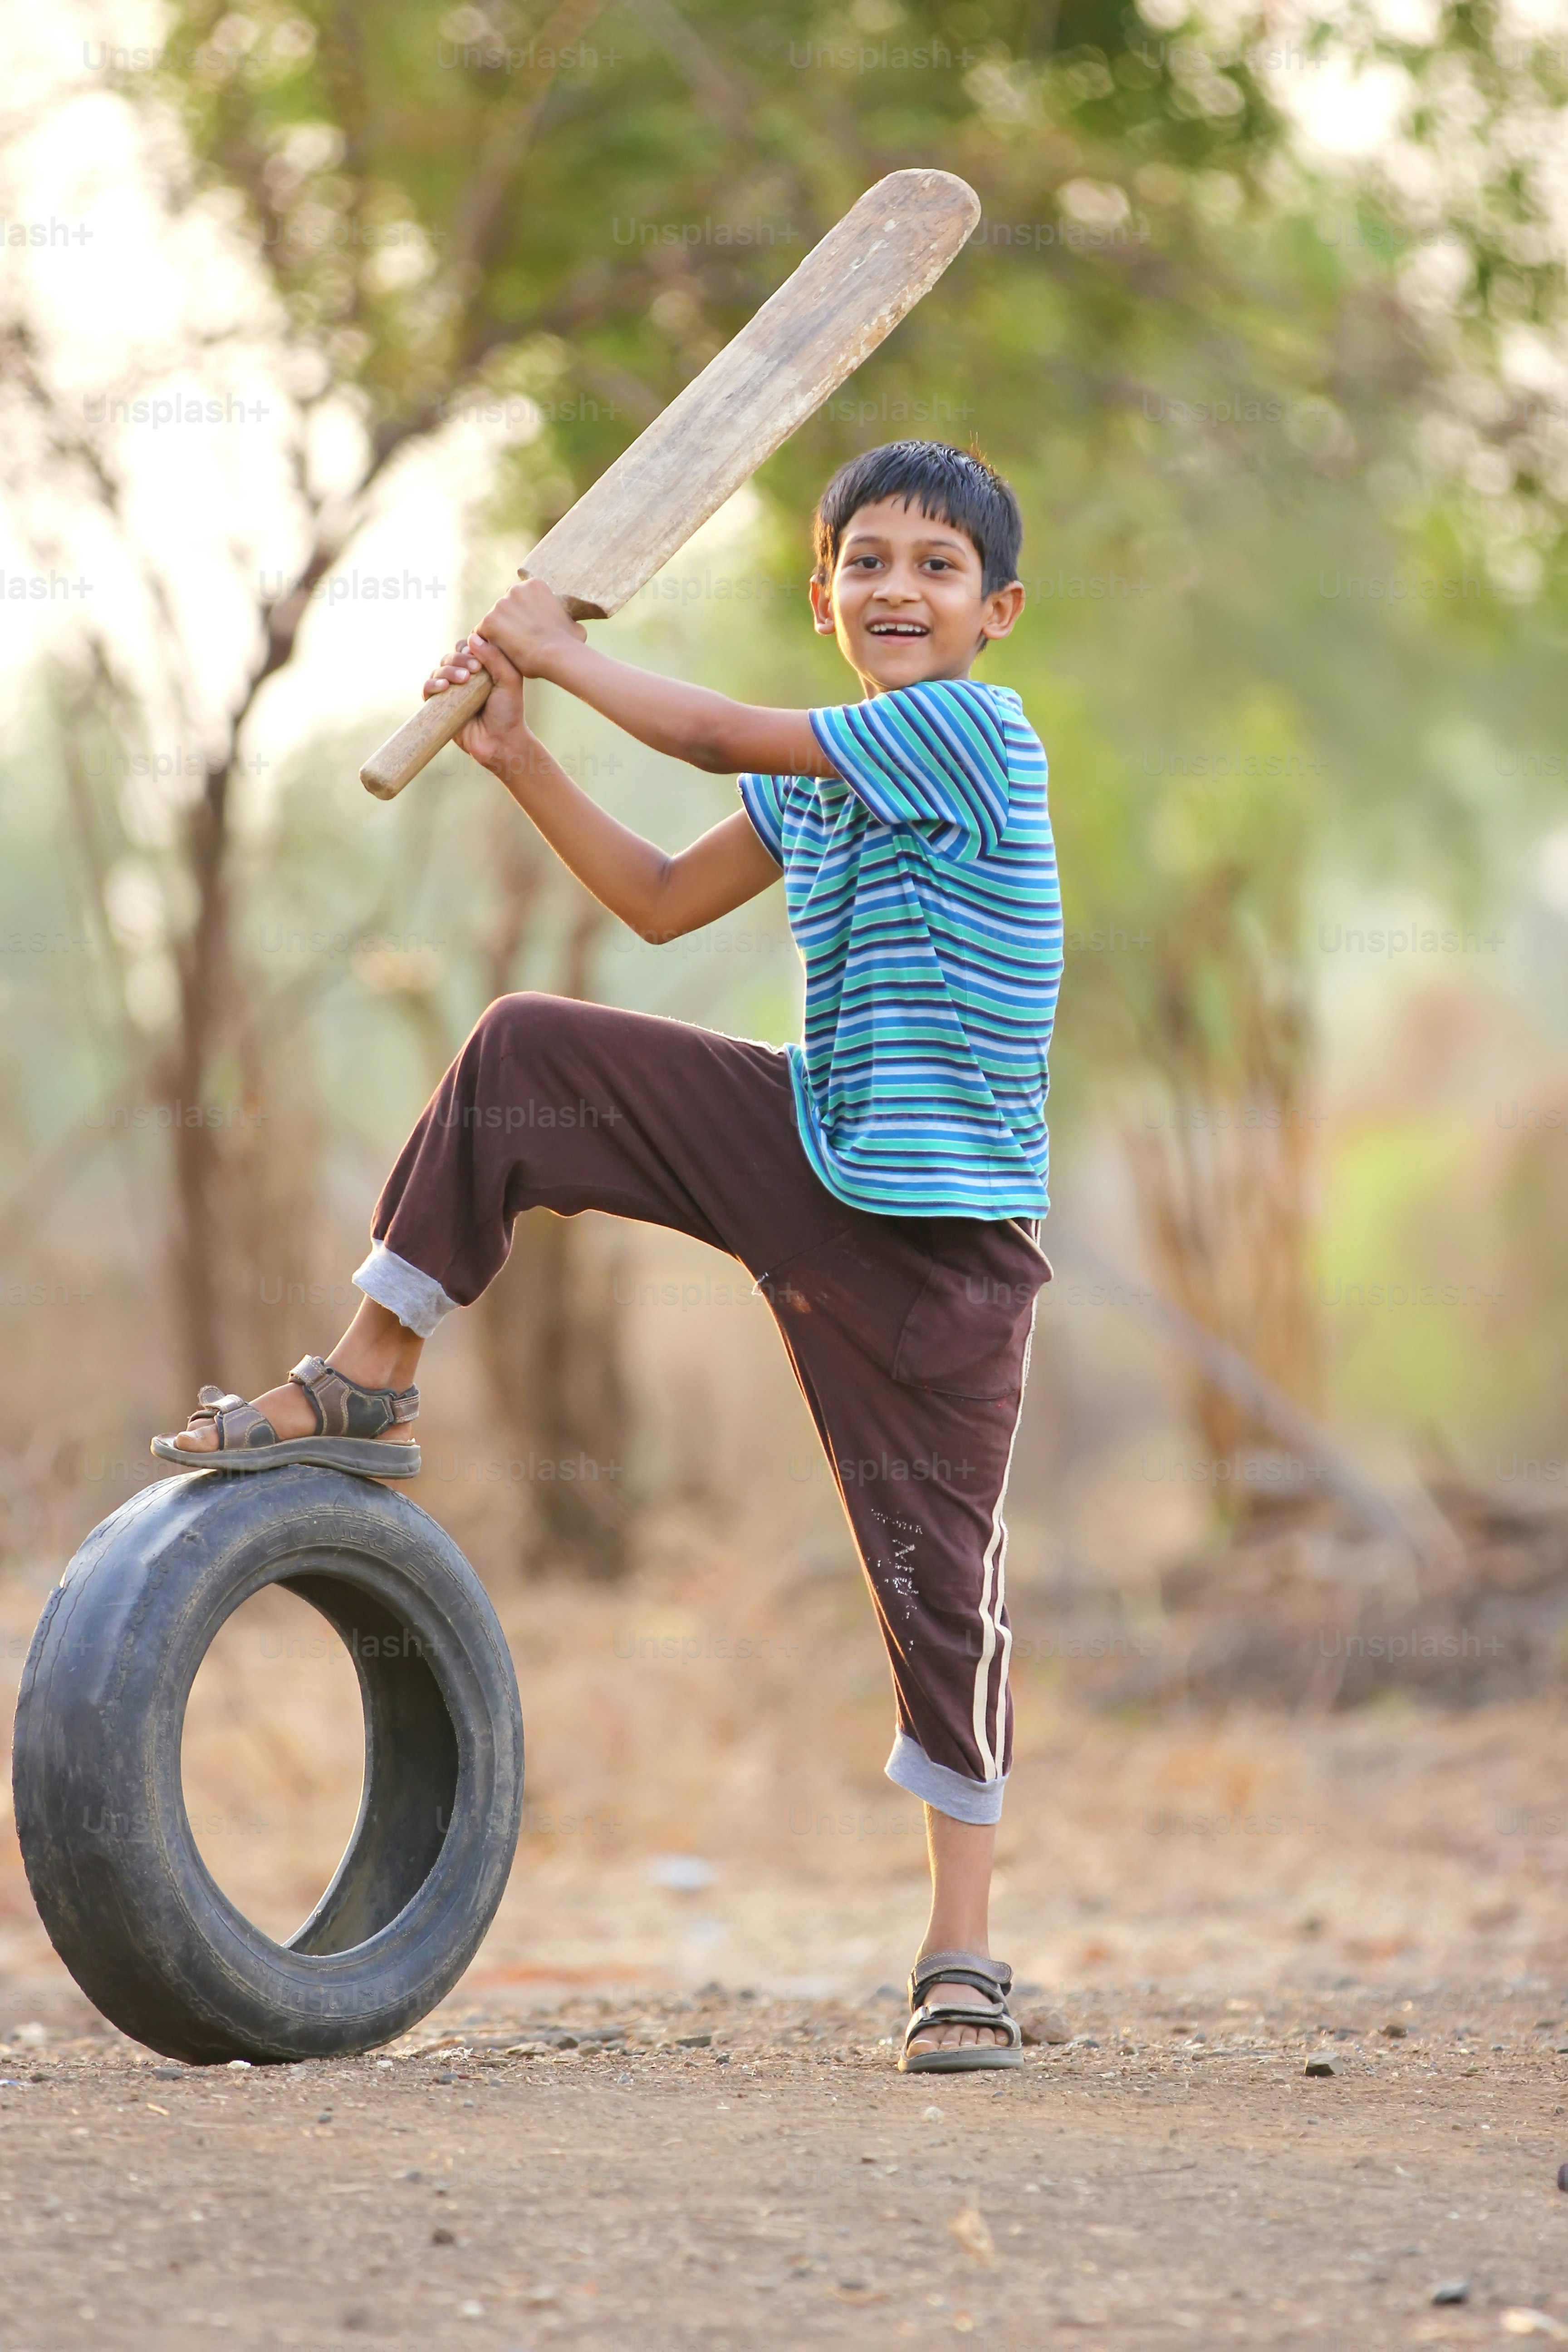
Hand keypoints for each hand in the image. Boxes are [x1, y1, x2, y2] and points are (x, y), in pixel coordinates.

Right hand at [422, 633, 527, 776]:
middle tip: (474, 671)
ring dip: (448, 671)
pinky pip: (427, 689)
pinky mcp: (439, 706)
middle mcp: (463, 677)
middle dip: (459, 660)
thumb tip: (472, 637)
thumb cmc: (509, 712)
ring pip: (439, 670)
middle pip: (450, 656)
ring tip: (463, 680)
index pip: (466, 647)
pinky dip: (432, 685)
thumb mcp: (509, 680)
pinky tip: (443, 688)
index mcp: (480, 667)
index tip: (479, 659)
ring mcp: (450, 691)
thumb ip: (495, 657)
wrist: (501, 742)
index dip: (468, 648)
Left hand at [474, 575, 586, 678]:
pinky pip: (482, 634)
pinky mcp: (488, 621)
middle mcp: (515, 589)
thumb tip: (571, 625)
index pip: (520, 599)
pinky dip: (487, 645)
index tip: (529, 631)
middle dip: (509, 622)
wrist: (557, 654)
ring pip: (493, 620)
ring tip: (510, 652)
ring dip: (498, 634)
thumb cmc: (569, 643)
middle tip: (518, 642)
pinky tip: (499, 655)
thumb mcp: (574, 625)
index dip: (523, 617)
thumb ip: (565, 620)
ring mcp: (500, 604)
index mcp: (534, 585)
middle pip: (505, 607)